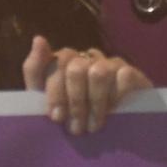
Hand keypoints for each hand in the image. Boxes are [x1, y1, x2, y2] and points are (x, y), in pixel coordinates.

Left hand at [22, 36, 151, 135]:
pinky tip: (114, 113)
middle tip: (76, 128)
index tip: (56, 117)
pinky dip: (116, 98)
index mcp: (65, 63)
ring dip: (95, 104)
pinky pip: (124, 77)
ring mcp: (110, 64)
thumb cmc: (75, 115)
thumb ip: (36, 70)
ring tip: (93, 126)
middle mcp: (87, 59)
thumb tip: (38, 38)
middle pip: (76, 69)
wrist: (115, 129)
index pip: (56, 62)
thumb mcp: (47, 99)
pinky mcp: (131, 73)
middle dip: (74, 102)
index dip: (54, 92)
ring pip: (99, 73)